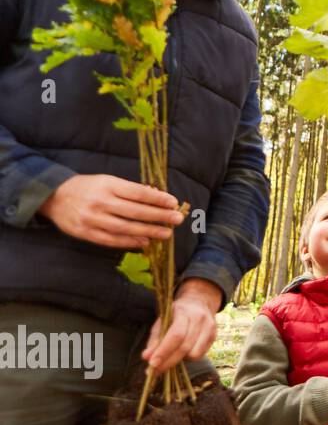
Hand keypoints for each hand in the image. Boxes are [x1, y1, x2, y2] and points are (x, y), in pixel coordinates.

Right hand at [39, 174, 184, 249]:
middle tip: (177, 220)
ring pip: (125, 228)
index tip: (174, 202)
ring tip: (166, 234)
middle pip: (135, 211)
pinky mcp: (85, 233)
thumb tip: (157, 199)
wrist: (54, 196)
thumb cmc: (88, 187)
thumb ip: (129, 190)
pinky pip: (111, 240)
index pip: (138, 193)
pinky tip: (144, 242)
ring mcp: (92, 219)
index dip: (158, 198)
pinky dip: (129, 242)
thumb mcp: (107, 181)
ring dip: (148, 231)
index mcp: (107, 185)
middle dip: (159, 216)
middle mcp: (100, 202)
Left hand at [140, 279, 219, 373]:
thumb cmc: (176, 314)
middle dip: (168, 362)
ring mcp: (209, 328)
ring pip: (194, 354)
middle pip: (184, 347)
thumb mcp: (162, 322)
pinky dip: (189, 358)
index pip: (175, 335)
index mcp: (184, 312)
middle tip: (154, 372)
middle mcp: (199, 319)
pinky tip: (182, 354)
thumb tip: (146, 357)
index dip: (164, 351)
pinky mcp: (214, 336)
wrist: (198, 302)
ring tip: (171, 357)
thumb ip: (154, 340)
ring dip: (180, 360)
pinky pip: (200, 355)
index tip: (152, 364)